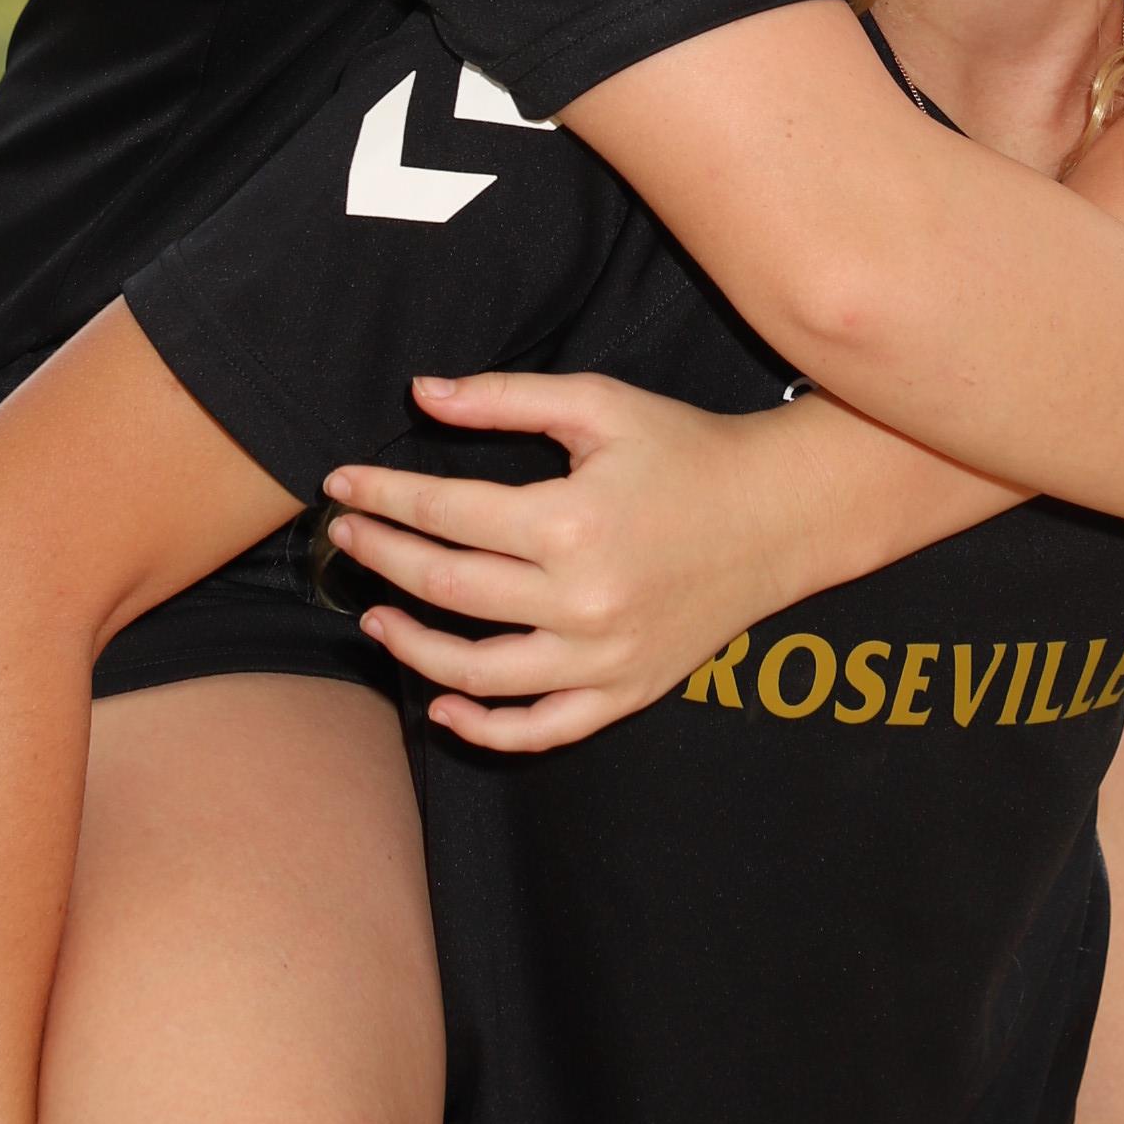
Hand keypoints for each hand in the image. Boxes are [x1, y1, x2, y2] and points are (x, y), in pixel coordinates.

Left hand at [324, 371, 837, 752]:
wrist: (781, 514)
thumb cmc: (687, 450)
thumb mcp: (601, 404)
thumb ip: (507, 398)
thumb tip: (422, 394)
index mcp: (570, 522)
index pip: (445, 513)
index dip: (384, 496)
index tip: (342, 484)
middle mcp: (582, 599)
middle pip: (448, 589)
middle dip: (382, 558)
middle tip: (346, 536)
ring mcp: (604, 657)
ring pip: (479, 673)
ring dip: (412, 648)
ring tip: (374, 617)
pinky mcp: (625, 692)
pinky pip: (542, 729)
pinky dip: (486, 729)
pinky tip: (443, 706)